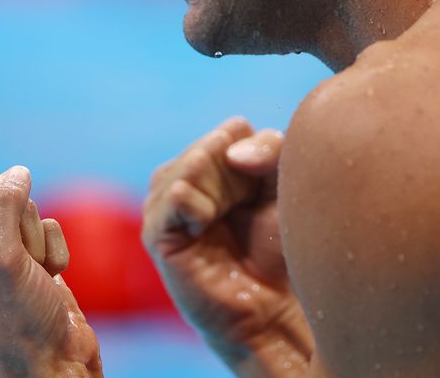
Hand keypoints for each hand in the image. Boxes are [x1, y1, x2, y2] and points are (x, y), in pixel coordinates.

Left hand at [0, 166, 101, 377]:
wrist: (58, 358)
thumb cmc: (17, 319)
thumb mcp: (2, 257)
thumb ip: (5, 203)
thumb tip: (18, 171)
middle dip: (11, 230)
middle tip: (13, 272)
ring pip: (19, 206)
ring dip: (34, 242)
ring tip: (30, 277)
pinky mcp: (23, 254)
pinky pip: (43, 222)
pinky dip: (51, 249)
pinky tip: (46, 278)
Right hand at [143, 117, 311, 372]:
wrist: (269, 307)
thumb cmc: (277, 249)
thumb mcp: (283, 185)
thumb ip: (270, 149)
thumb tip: (233, 152)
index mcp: (211, 161)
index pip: (233, 130)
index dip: (258, 159)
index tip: (266, 195)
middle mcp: (182, 175)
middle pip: (214, 145)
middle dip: (241, 179)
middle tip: (246, 216)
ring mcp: (164, 202)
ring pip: (193, 164)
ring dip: (223, 192)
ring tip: (226, 225)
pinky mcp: (156, 232)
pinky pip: (176, 195)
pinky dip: (200, 205)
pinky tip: (207, 228)